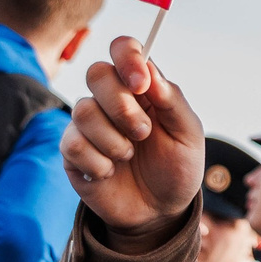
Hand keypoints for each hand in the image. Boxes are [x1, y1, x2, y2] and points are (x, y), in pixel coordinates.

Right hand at [62, 36, 204, 237]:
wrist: (160, 212)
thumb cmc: (177, 169)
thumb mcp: (188, 136)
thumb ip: (173, 101)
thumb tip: (150, 72)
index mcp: (141, 87)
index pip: (123, 48)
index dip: (127, 58)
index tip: (140, 85)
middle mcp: (111, 99)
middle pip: (97, 73)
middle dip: (121, 106)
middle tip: (143, 133)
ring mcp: (89, 124)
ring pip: (83, 110)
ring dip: (113, 140)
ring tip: (129, 156)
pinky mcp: (72, 150)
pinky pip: (73, 143)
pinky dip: (98, 162)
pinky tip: (110, 172)